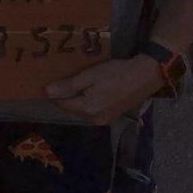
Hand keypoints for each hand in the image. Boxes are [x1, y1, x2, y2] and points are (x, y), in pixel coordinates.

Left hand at [45, 56, 160, 124]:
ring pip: (83, 110)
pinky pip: (94, 111)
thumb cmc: (117, 73)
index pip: (62, 104)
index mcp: (87, 109)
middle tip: (66, 80)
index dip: (55, 94)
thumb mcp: (90, 75)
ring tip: (80, 84)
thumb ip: (69, 86)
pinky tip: (93, 90)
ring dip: (79, 100)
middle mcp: (94, 119)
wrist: (146, 76)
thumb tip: (47, 92)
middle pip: (72, 108)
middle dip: (67, 97)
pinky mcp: (113, 117)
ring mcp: (105, 120)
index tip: (51, 82)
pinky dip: (90, 102)